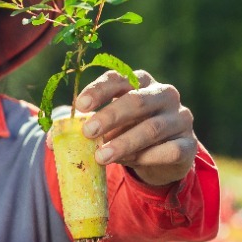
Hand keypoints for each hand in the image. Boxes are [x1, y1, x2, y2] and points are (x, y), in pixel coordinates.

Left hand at [73, 69, 199, 186]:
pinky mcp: (189, 145)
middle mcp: (164, 95)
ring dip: (124, 143)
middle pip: (137, 101)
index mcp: (141, 82)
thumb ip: (83, 129)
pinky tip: (132, 164)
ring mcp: (180, 118)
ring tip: (101, 157)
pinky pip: (170, 150)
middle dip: (110, 117)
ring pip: (152, 128)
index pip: (119, 78)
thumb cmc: (129, 133)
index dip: (99, 90)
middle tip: (88, 133)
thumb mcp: (107, 128)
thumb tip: (52, 141)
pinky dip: (148, 157)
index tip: (80, 106)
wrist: (163, 159)